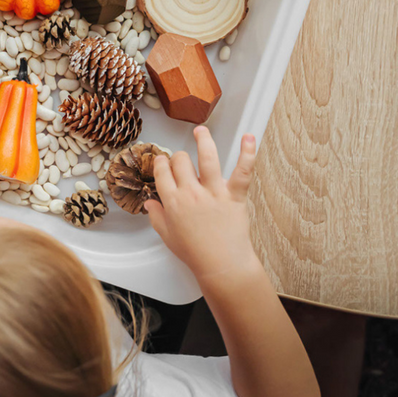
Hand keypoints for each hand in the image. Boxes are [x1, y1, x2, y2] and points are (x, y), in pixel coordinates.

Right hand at [144, 126, 258, 284]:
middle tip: (181, 159)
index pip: (161, 172)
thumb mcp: (167, 236)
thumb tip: (149, 203)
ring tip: (201, 131)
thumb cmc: (195, 253)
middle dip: (178, 157)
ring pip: (207, 158)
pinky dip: (247, 153)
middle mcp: (191, 193)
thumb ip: (156, 216)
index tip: (162, 162)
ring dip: (203, 140)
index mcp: (173, 202)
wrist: (221, 265)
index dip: (160, 164)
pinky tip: (248, 137)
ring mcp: (214, 192)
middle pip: (180, 161)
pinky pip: (242, 171)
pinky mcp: (234, 195)